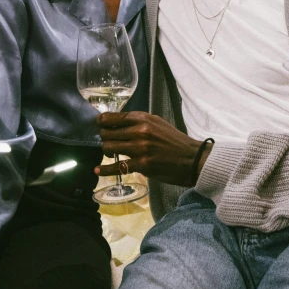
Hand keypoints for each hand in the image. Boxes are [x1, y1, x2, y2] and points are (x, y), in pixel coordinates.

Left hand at [95, 111, 211, 185]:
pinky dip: (105, 169)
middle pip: (108, 133)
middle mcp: (140, 131)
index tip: (98, 124)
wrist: (191, 159)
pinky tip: (98, 170)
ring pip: (109, 148)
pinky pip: (117, 167)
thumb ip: (138, 122)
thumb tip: (117, 124)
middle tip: (105, 141)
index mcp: (143, 118)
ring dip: (105, 151)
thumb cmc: (174, 140)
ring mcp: (140, 148)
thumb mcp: (157, 123)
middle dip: (103, 137)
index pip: (113, 117)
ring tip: (109, 153)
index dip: (101, 121)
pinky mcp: (141, 165)